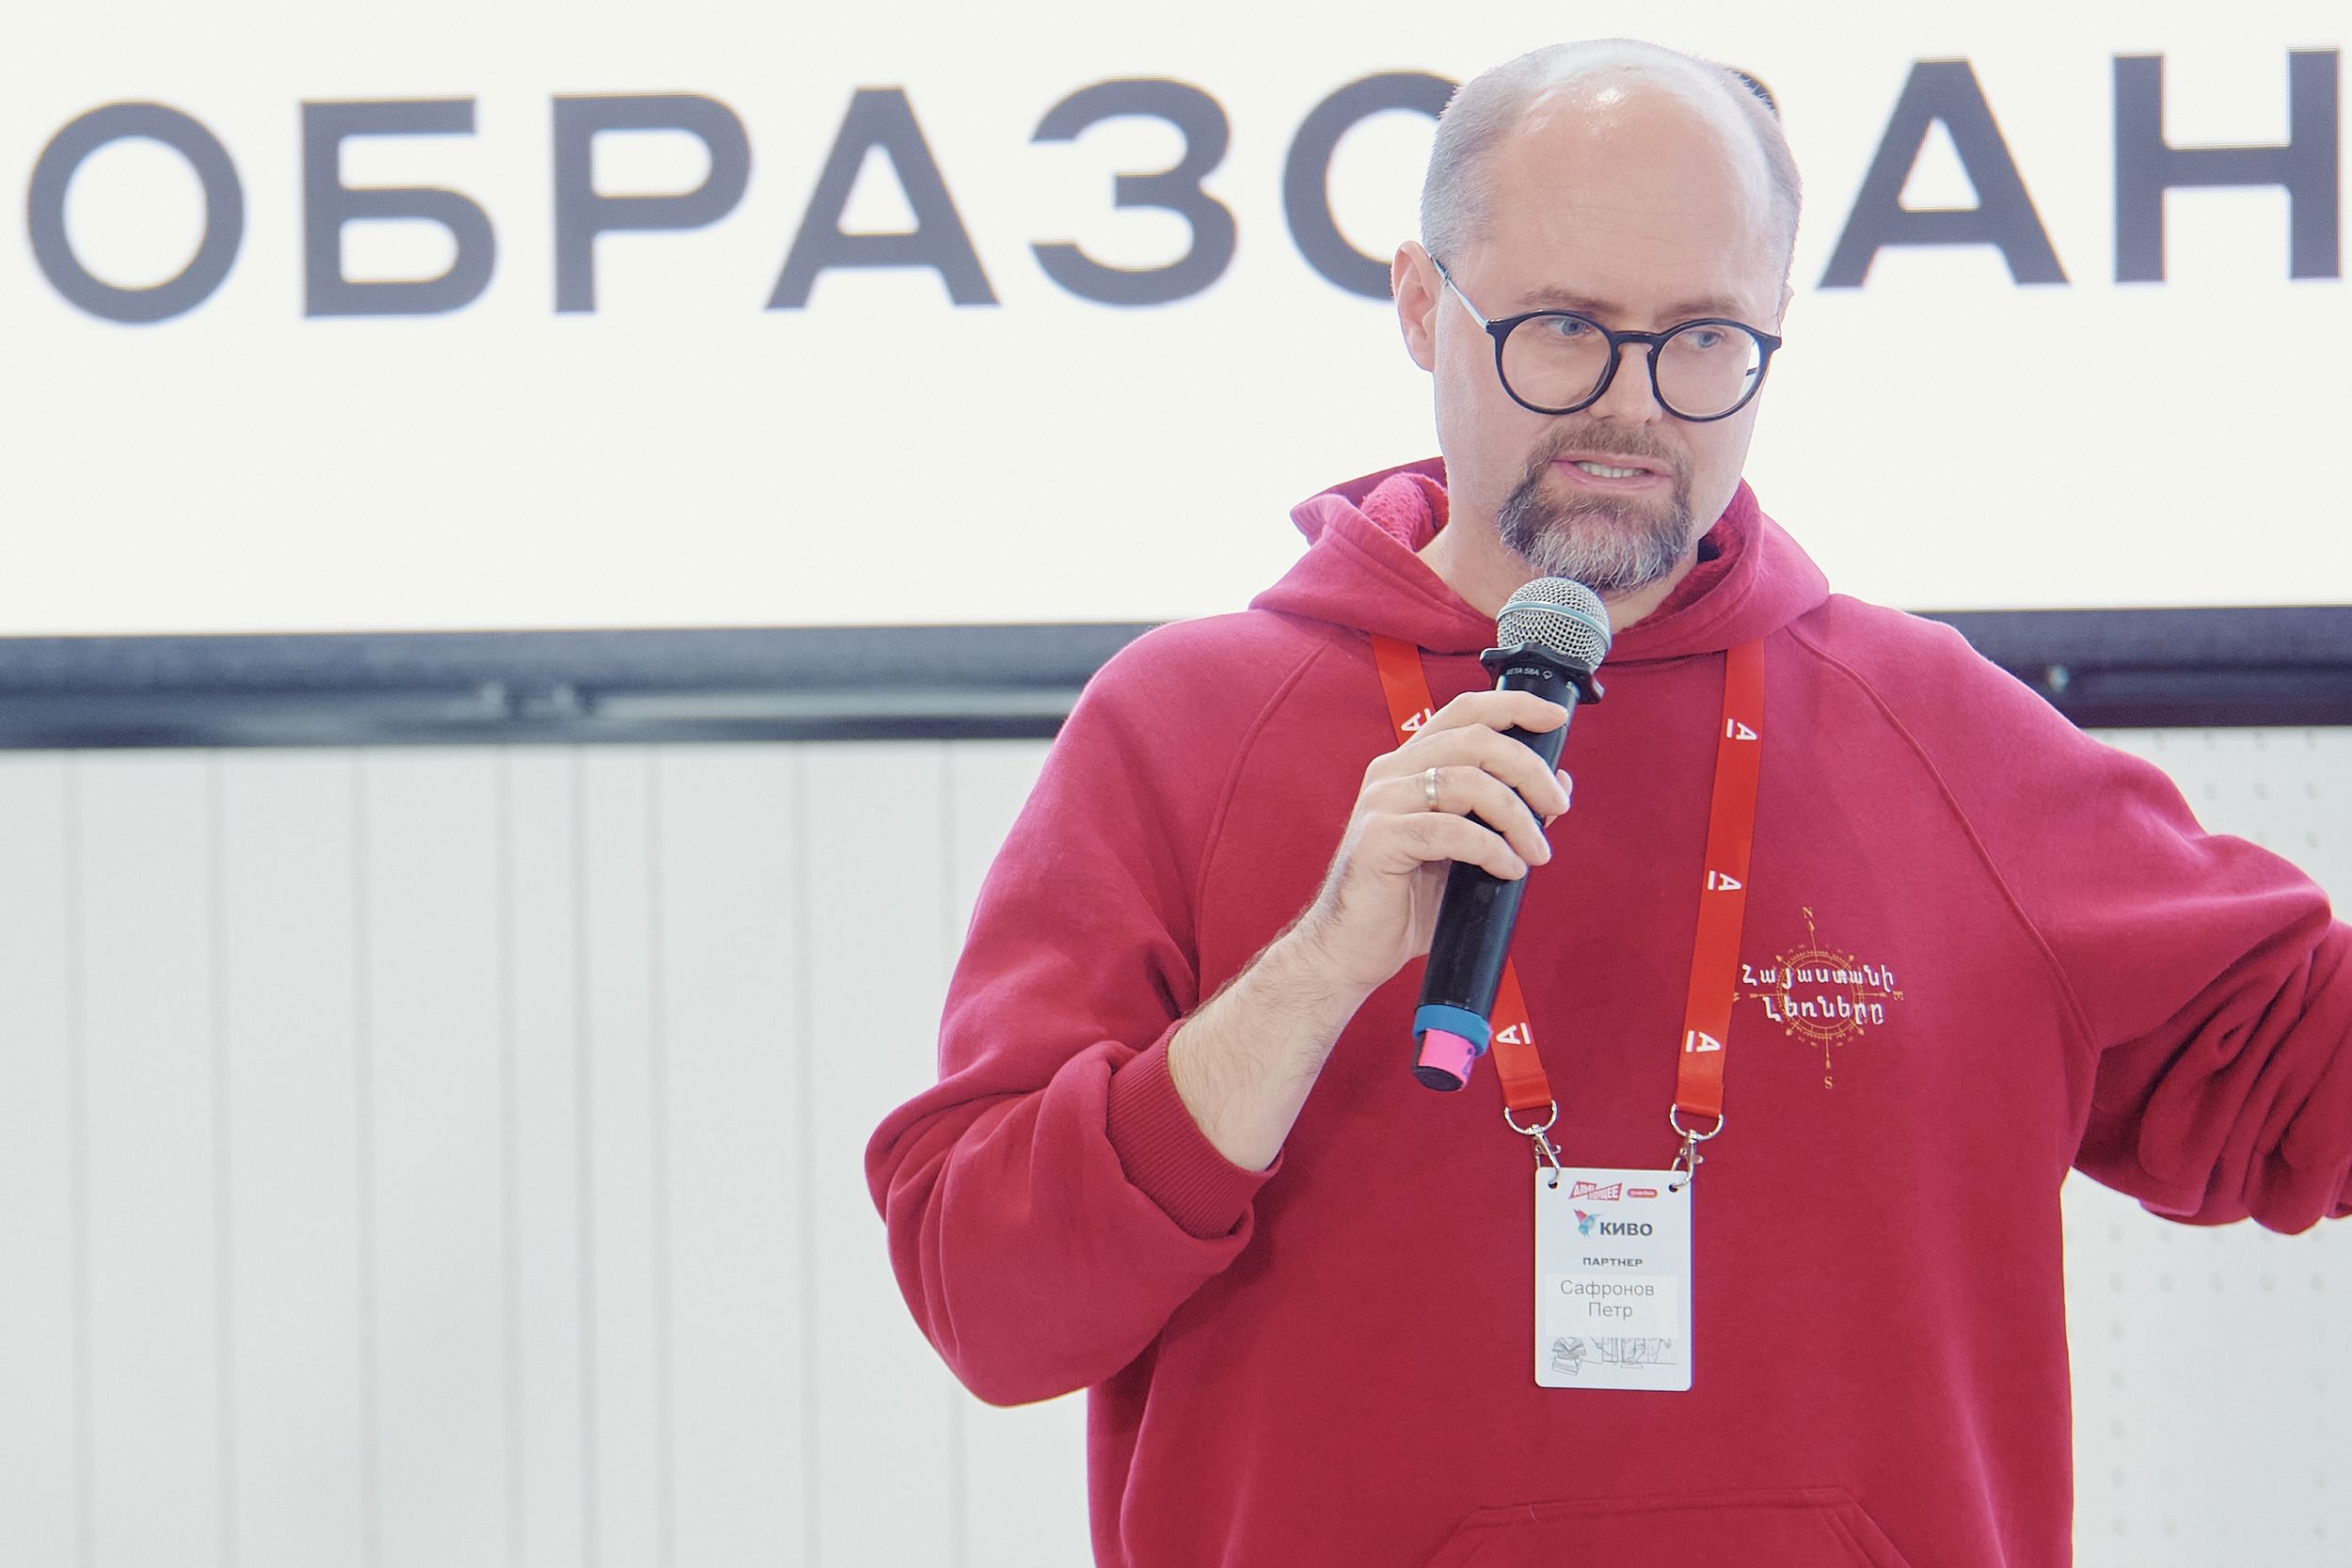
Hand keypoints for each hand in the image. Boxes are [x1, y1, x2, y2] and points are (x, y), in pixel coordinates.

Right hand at [1288, 690, 1573, 997]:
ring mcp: (1382, 802)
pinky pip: (1451, 831)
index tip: (1555, 719)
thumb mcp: (1467, 850)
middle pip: (1475, 741)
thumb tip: (1558, 783)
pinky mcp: (1380, 838)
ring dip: (1516, 816)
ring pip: (1468, 782)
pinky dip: (1491, 848)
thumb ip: (1504, 814)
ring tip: (1536, 851)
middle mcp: (1392, 773)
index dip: (1514, 706)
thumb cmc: (1405, 901)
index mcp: (1410, 765)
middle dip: (1528, 769)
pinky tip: (1507, 869)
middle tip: (1557, 805)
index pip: (1464, 713)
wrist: (1352, 947)